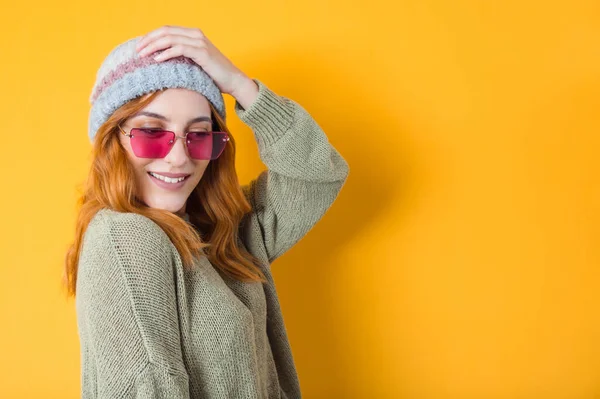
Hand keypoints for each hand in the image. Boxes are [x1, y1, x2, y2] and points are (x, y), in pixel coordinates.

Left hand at [135, 25, 251, 96]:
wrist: (233, 81)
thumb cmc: (214, 76)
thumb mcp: (194, 63)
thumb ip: (181, 57)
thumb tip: (160, 61)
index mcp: (193, 34)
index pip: (166, 30)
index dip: (150, 36)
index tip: (139, 47)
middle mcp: (195, 34)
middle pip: (165, 31)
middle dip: (148, 40)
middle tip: (137, 51)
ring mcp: (199, 42)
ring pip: (169, 38)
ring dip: (153, 46)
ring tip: (143, 55)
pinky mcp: (202, 52)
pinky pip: (179, 49)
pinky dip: (165, 53)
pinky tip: (156, 60)